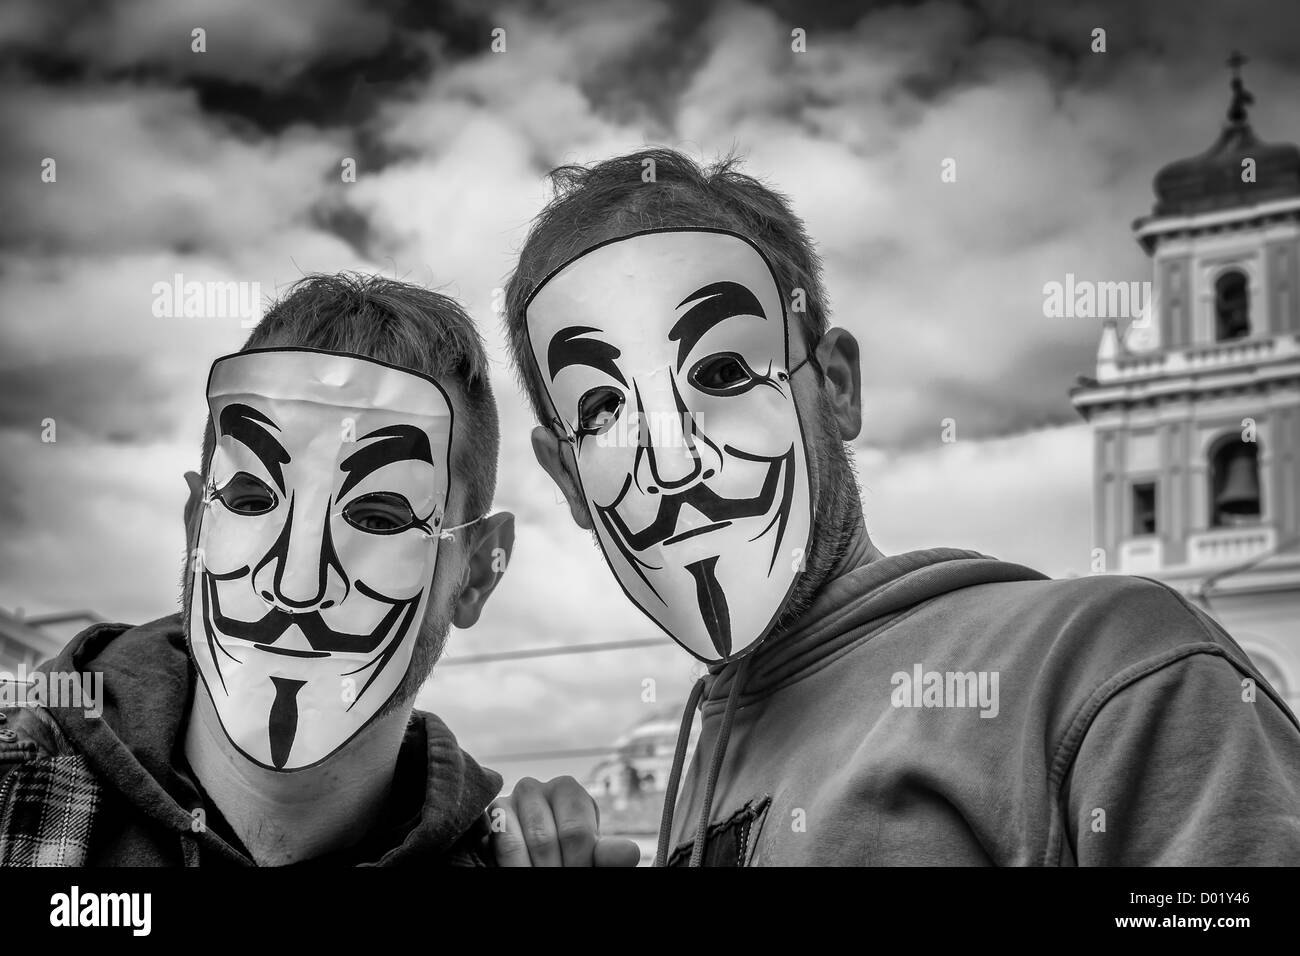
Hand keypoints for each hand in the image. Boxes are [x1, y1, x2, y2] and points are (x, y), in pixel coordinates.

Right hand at [488, 775, 640, 866]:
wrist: (537, 855)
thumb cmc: (568, 853)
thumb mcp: (589, 854)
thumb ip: (606, 855)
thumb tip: (630, 853)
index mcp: (568, 790)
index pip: (576, 833)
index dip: (579, 864)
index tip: (580, 874)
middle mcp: (535, 788)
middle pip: (545, 841)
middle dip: (555, 870)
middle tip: (558, 881)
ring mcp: (506, 802)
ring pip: (516, 845)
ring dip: (531, 870)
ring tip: (540, 877)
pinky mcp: (487, 819)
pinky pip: (497, 845)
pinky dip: (512, 866)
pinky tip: (521, 871)